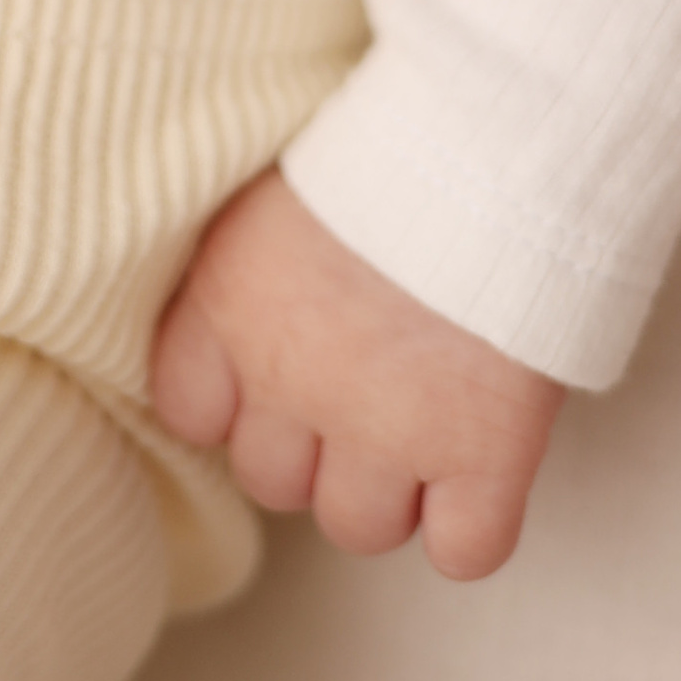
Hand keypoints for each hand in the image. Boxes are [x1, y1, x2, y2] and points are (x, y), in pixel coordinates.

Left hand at [150, 169, 562, 578]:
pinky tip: (481, 474)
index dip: (236, 402)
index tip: (277, 373)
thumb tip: (255, 278)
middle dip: (314, 446)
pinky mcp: (483, 454)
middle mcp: (293, 380)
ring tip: (429, 418)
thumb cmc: (386, 129)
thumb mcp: (280, 172)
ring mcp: (387, 429)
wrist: (491, 134)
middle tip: (367, 386)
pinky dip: (471, 527)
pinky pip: (464, 551)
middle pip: (273, 479)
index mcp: (231, 301)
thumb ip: (253, 251)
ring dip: (390, 489)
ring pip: (359, 527)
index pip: (188, 410)